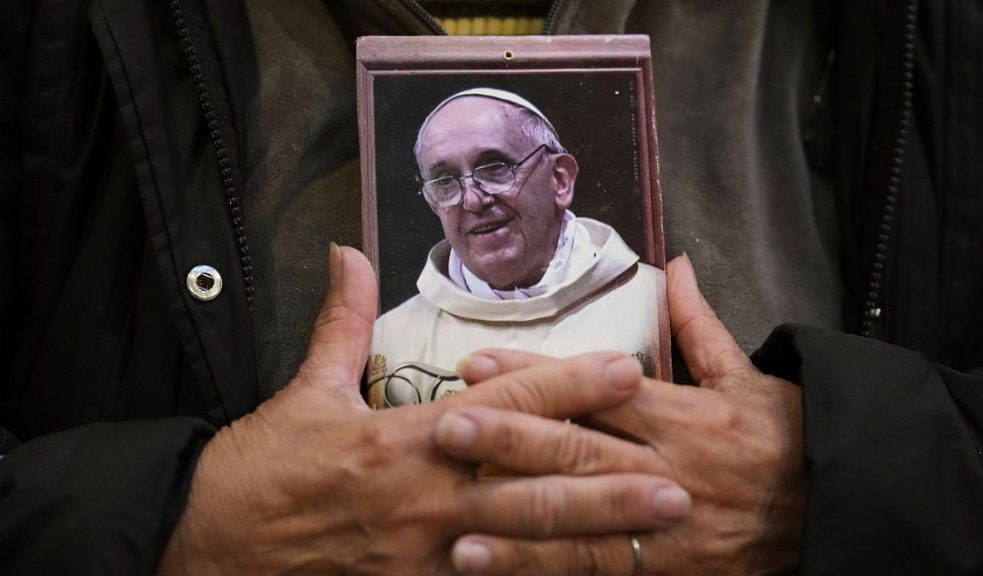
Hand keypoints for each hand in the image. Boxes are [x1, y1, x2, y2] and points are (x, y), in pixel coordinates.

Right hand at [157, 245, 689, 574]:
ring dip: (591, 536)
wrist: (209, 545)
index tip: (624, 369)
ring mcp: (422, 552)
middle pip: (530, 484)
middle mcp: (423, 496)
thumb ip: (341, 321)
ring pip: (522, 542)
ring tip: (654, 532)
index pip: (502, 404)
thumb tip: (349, 252)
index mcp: (402, 437)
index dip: (565, 385)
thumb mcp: (304, 389)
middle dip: (607, 480)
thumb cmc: (261, 467)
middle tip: (676, 478)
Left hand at [437, 254, 803, 574]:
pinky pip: (602, 570)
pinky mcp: (667, 570)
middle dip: (512, 439)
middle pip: (581, 451)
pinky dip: (547, 569)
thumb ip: (700, 324)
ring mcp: (665, 526)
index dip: (537, 376)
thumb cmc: (784, 440)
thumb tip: (675, 264)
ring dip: (518, 520)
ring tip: (458, 519)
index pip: (597, 389)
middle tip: (450, 426)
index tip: (480, 363)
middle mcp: (666, 469)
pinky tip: (498, 566)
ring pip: (583, 520)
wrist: (833, 513)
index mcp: (683, 414)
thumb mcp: (748, 377)